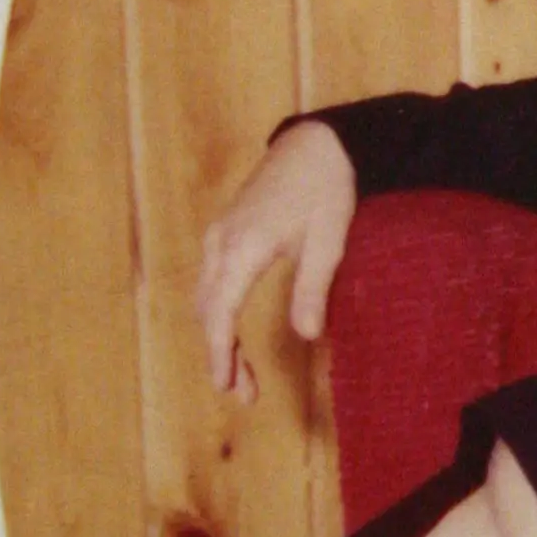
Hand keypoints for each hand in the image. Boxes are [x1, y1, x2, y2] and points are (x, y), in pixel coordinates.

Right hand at [195, 120, 356, 399]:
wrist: (317, 142)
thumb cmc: (328, 189)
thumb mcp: (329, 241)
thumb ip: (313, 289)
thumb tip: (307, 337)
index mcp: (244, 247)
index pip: (221, 313)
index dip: (221, 354)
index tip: (227, 386)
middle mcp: (221, 241)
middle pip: (208, 311)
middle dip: (221, 355)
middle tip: (243, 394)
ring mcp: (219, 233)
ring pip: (206, 297)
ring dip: (217, 335)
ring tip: (239, 374)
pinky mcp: (225, 230)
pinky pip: (211, 279)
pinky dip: (217, 312)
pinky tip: (232, 332)